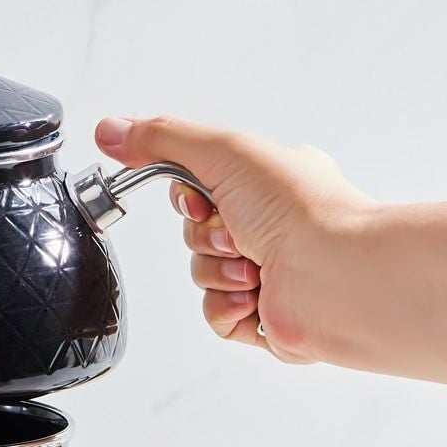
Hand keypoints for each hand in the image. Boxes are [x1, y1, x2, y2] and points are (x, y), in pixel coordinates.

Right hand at [93, 116, 372, 361]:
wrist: (337, 275)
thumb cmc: (301, 209)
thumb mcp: (223, 151)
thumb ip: (161, 138)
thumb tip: (110, 130)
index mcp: (268, 183)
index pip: (199, 185)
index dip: (186, 196)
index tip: (199, 198)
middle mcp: (271, 225)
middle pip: (194, 231)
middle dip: (205, 236)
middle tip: (237, 234)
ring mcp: (269, 273)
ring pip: (201, 273)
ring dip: (217, 270)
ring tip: (253, 268)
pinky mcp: (265, 316)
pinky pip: (214, 314)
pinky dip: (226, 306)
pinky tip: (253, 296)